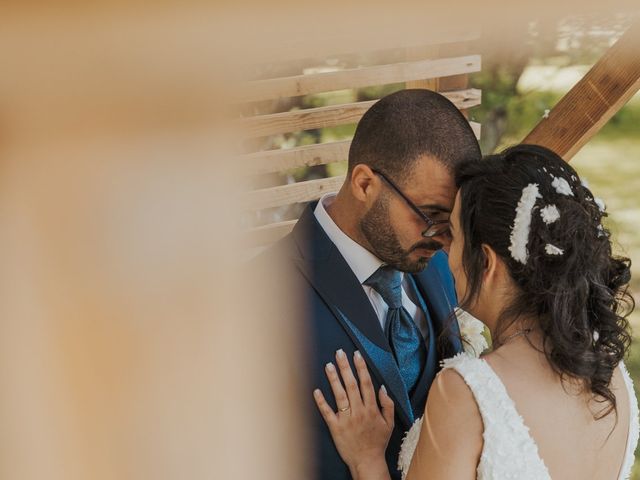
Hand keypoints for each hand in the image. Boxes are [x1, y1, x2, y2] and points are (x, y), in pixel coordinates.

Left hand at [313, 349, 393, 478]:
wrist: (367, 461)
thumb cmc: (377, 442)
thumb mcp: (390, 424)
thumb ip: (387, 405)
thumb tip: (382, 387)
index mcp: (371, 409)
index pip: (366, 383)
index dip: (361, 368)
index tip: (356, 355)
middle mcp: (359, 412)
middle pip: (352, 385)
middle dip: (346, 367)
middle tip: (340, 353)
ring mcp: (346, 419)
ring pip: (340, 395)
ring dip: (334, 379)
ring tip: (329, 365)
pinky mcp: (335, 427)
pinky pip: (327, 412)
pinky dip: (321, 401)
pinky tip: (316, 390)